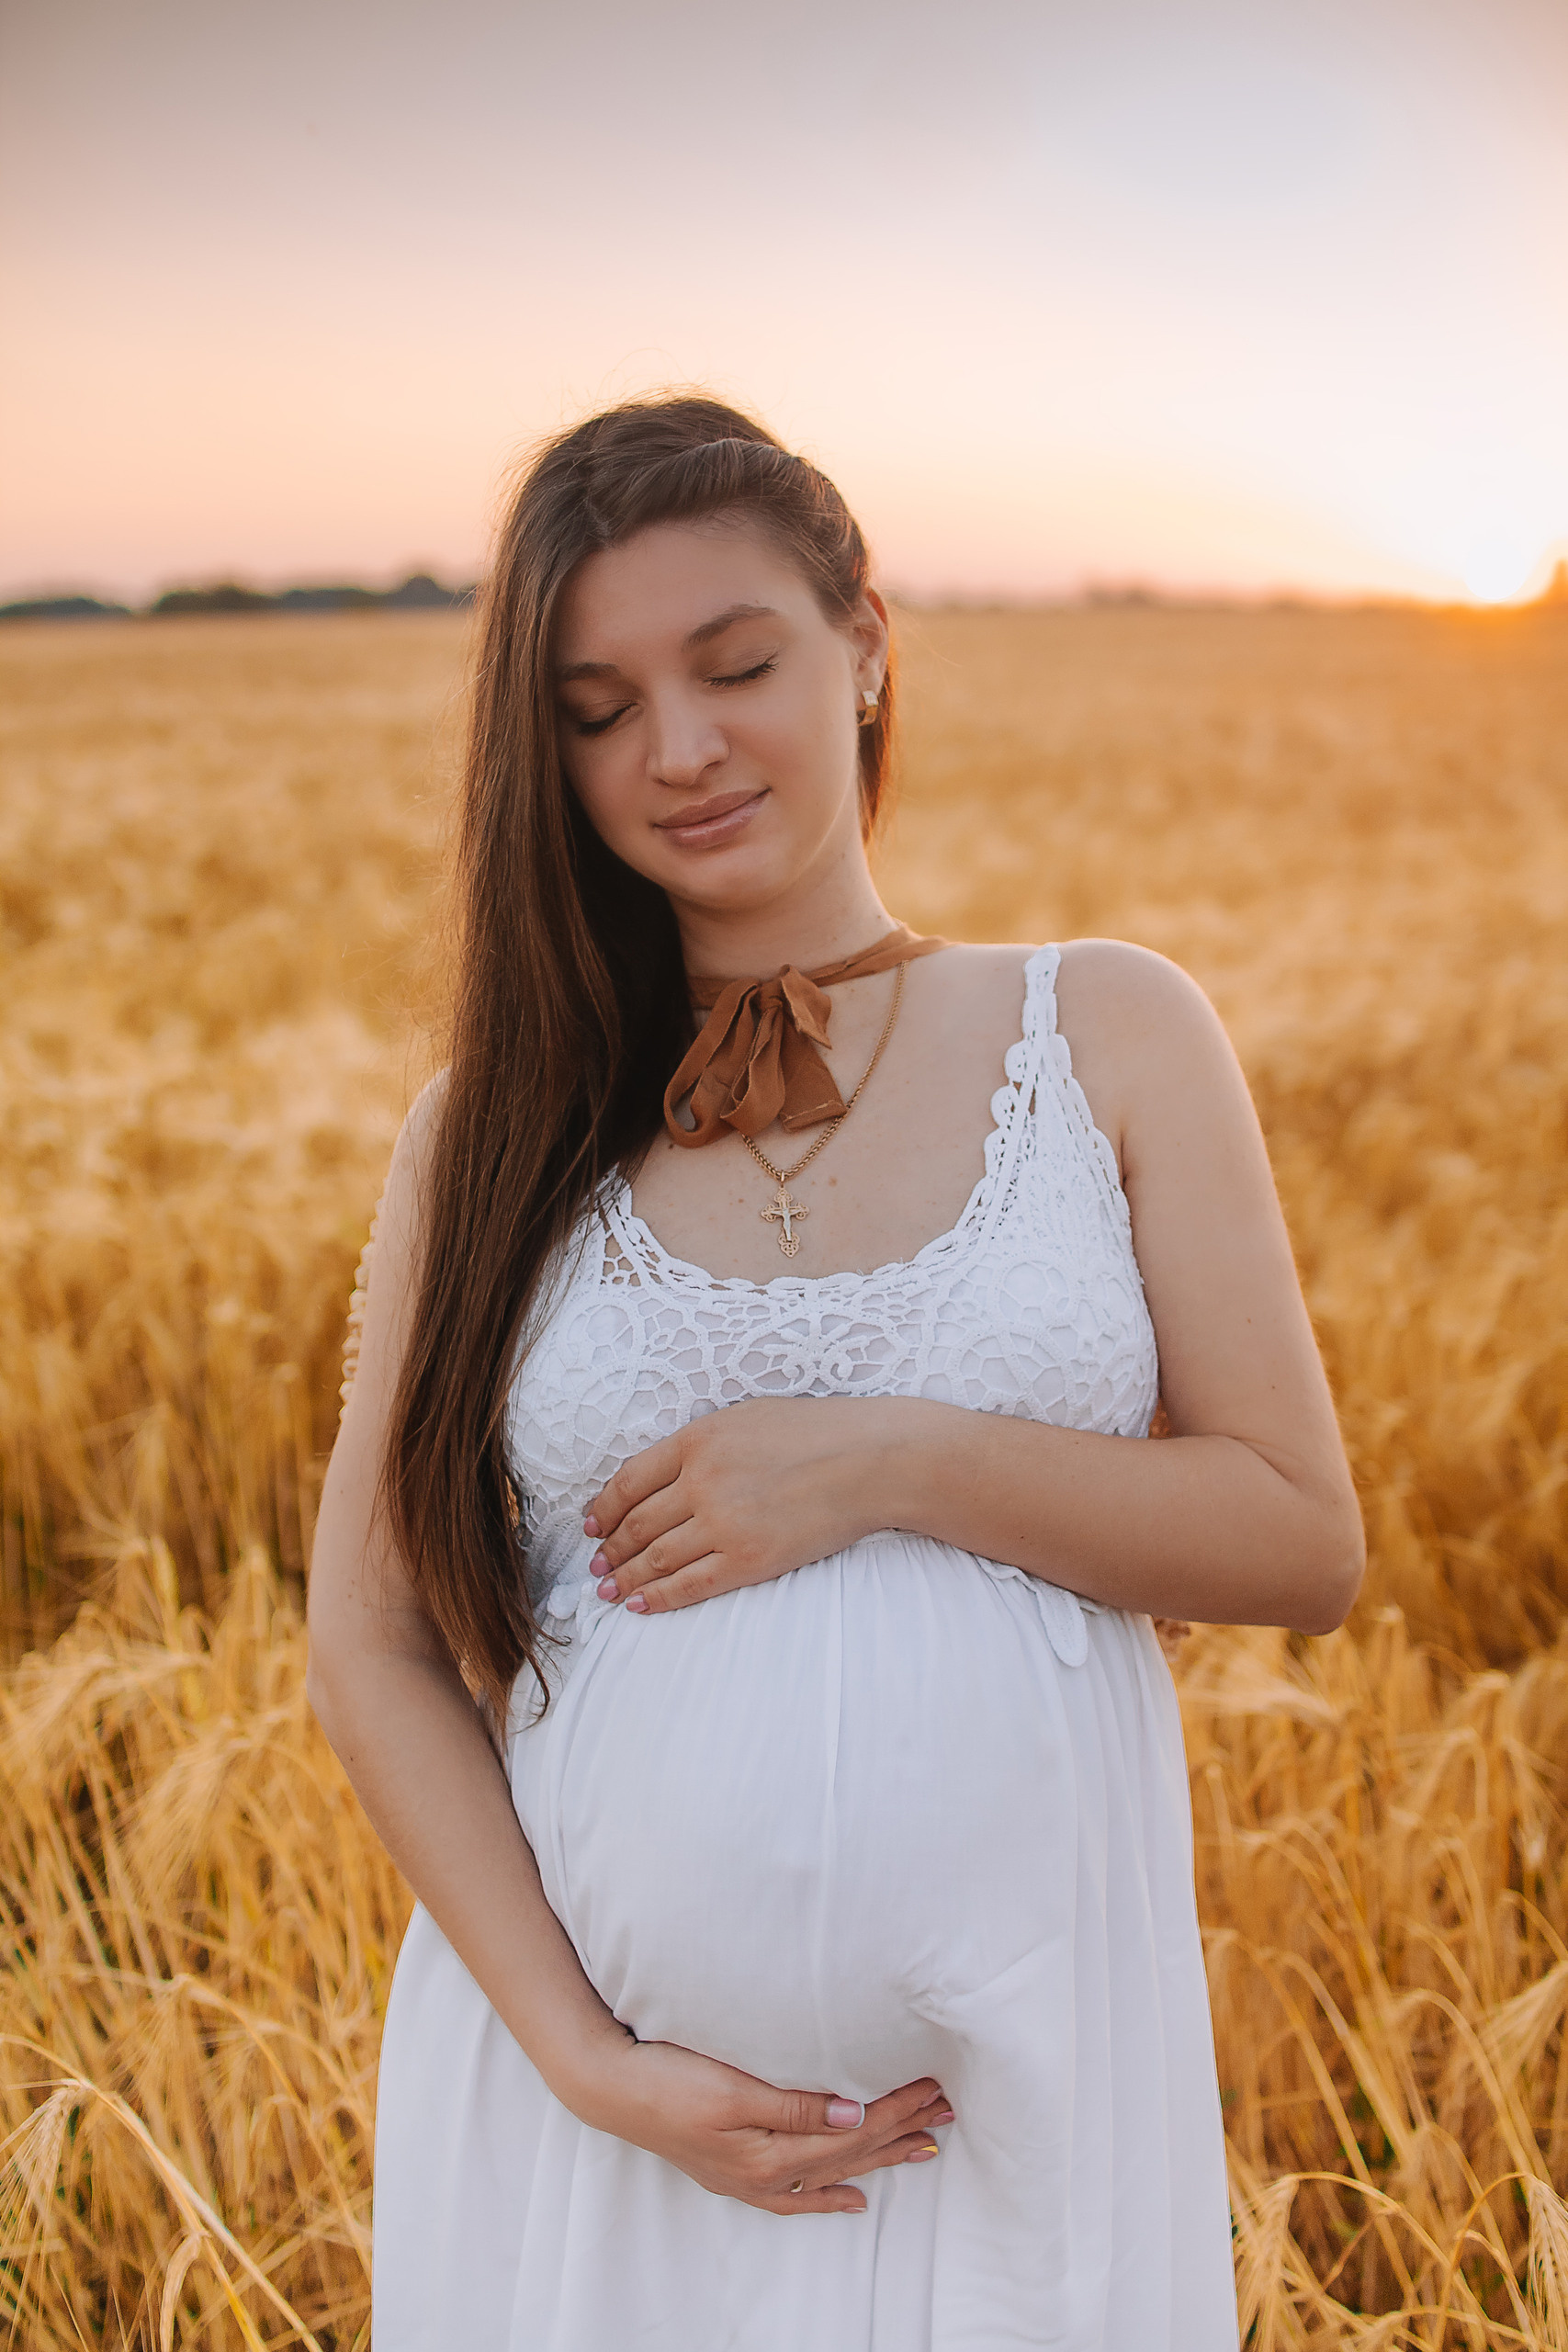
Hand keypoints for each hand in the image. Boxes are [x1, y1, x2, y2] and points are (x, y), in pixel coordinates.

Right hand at [574, 2028, 953, 2214]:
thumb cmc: (666, 2079)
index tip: (932, 2088)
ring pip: (831, 2173)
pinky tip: (853, 2200)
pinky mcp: (736, 2171)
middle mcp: (765, 2174)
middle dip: (900, 2132)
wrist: (610, 2089)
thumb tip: (853, 2117)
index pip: (851, 2134)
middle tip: (946, 2113)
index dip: (895, 2110)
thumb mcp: (730, 2087)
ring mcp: (750, 2178)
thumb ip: (792, 2105)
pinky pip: (795, 2194)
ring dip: (879, 2159)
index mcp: (767, 2152)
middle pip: (849, 2154)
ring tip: (924, 2148)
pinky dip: (827, 2196)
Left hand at [584, 1396, 895, 1613]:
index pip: (629, 1481)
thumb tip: (660, 1477)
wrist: (871, 1460)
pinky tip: (638, 1605)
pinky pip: (689, 1585)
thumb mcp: (745, 1418)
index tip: (593, 1525)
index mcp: (697, 1440)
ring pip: (656, 1558)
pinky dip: (657, 1598)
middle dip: (609, 1548)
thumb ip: (700, 1445)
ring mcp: (724, 1523)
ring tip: (607, 1588)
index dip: (603, 1509)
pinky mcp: (749, 1559)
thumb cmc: (815, 1432)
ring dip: (624, 1576)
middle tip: (595, 1563)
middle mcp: (702, 1482)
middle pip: (636, 1524)